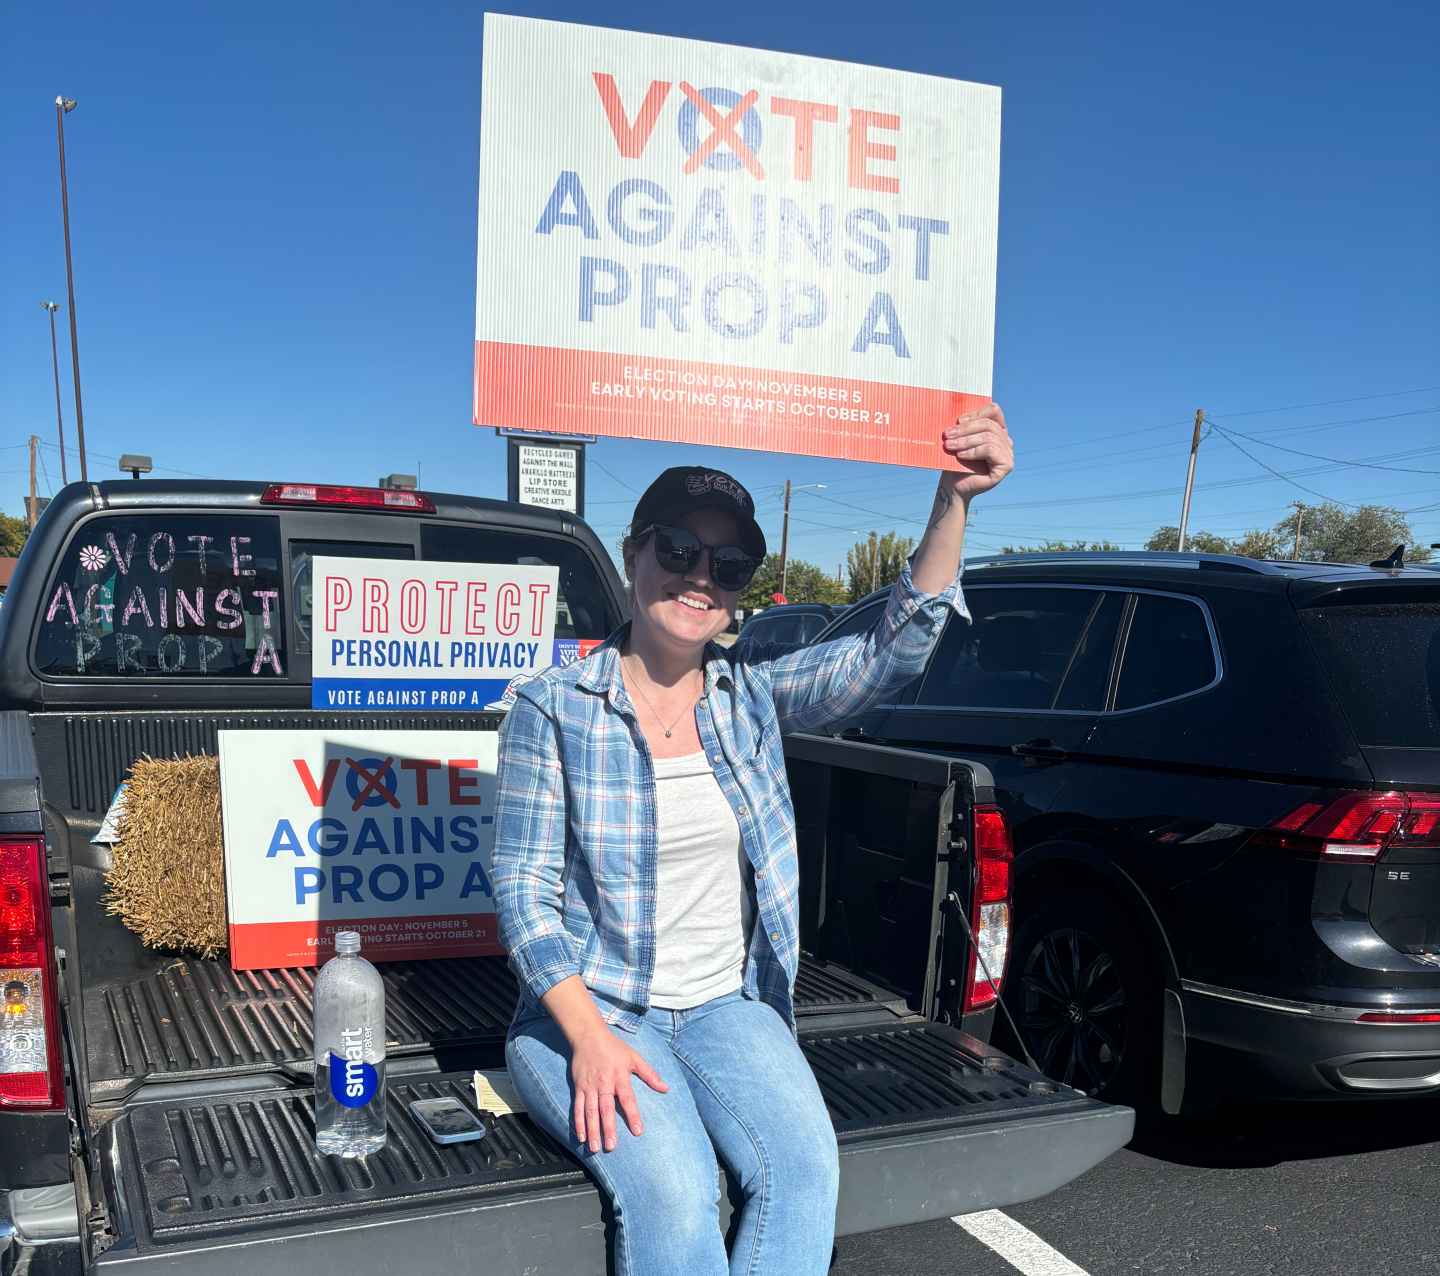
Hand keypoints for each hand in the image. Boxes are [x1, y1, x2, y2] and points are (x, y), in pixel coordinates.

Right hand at [569, 1025, 668, 1153]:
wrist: (588, 1036)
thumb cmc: (614, 1048)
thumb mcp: (634, 1057)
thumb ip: (650, 1074)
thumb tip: (666, 1088)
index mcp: (619, 1076)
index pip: (627, 1098)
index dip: (633, 1115)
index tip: (638, 1131)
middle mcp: (604, 1083)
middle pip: (606, 1108)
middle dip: (608, 1128)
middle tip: (611, 1147)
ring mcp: (590, 1086)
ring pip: (590, 1111)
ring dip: (592, 1130)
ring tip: (595, 1148)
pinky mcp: (579, 1087)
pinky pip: (577, 1107)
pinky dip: (578, 1122)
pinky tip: (581, 1136)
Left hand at [942, 403, 1013, 503]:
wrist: (953, 486)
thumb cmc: (954, 461)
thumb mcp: (959, 438)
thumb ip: (964, 423)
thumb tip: (960, 409)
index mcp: (997, 429)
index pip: (993, 410)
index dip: (976, 413)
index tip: (958, 420)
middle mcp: (1006, 440)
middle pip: (989, 424)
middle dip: (966, 429)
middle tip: (947, 434)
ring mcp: (1008, 453)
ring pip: (988, 437)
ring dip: (965, 440)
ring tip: (949, 446)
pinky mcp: (1006, 465)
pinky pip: (990, 450)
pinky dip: (973, 451)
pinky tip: (961, 455)